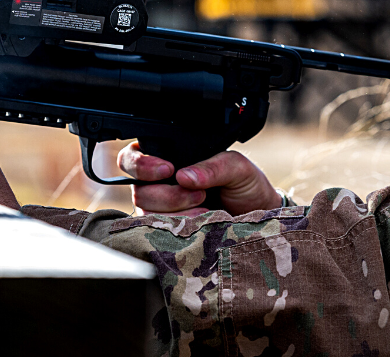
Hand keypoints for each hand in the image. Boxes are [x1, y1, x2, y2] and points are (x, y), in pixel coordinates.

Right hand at [117, 142, 281, 216]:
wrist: (257, 217)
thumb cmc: (245, 185)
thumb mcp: (237, 167)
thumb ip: (214, 166)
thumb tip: (185, 176)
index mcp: (167, 157)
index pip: (132, 157)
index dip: (142, 165)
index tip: (167, 170)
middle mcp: (157, 184)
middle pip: (139, 190)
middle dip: (169, 195)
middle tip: (200, 194)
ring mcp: (159, 210)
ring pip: (148, 214)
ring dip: (177, 213)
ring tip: (206, 209)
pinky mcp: (166, 232)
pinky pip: (159, 233)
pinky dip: (180, 229)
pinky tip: (200, 224)